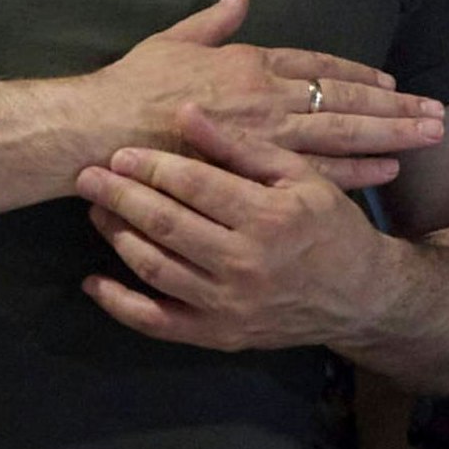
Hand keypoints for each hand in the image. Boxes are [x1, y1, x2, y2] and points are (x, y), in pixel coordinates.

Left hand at [75, 104, 399, 353]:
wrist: (360, 297)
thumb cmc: (331, 227)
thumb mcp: (302, 177)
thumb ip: (243, 147)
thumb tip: (188, 113)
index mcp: (271, 217)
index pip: (195, 185)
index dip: (153, 165)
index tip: (121, 152)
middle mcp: (246, 263)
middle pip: (166, 223)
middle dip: (120, 195)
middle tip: (88, 176)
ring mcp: (229, 304)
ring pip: (154, 267)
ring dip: (117, 236)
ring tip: (97, 211)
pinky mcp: (218, 335)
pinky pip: (156, 322)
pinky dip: (119, 303)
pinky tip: (94, 282)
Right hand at [90, 0, 443, 189]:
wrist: (97, 131)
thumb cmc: (128, 87)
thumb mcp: (172, 40)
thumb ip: (214, 20)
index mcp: (250, 62)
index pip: (318, 67)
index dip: (358, 75)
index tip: (391, 82)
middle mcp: (268, 95)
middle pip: (346, 100)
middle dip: (396, 106)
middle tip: (438, 112)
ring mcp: (265, 133)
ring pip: (343, 133)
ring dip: (391, 135)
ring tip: (431, 136)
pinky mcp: (253, 168)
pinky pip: (315, 171)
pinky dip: (355, 171)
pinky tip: (389, 172)